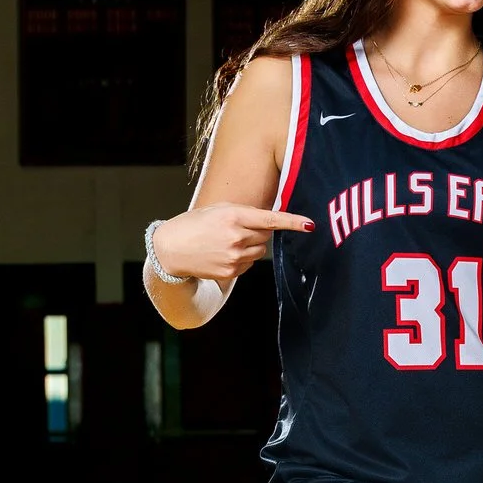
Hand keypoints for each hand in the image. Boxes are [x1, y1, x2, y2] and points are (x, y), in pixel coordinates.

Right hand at [150, 204, 313, 283]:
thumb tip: (272, 222)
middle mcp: (236, 237)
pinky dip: (243, 258)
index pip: (270, 219)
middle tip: (239, 228)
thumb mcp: (219, 210)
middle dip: (259, 231)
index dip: (293, 222)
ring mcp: (234, 257)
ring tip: (228, 242)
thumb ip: (245, 213)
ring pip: (260, 250)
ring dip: (252, 245)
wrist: (172, 249)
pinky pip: (250, 263)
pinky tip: (224, 253)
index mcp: (234, 217)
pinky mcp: (231, 272)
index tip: (310, 225)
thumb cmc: (196, 224)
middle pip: (267, 235)